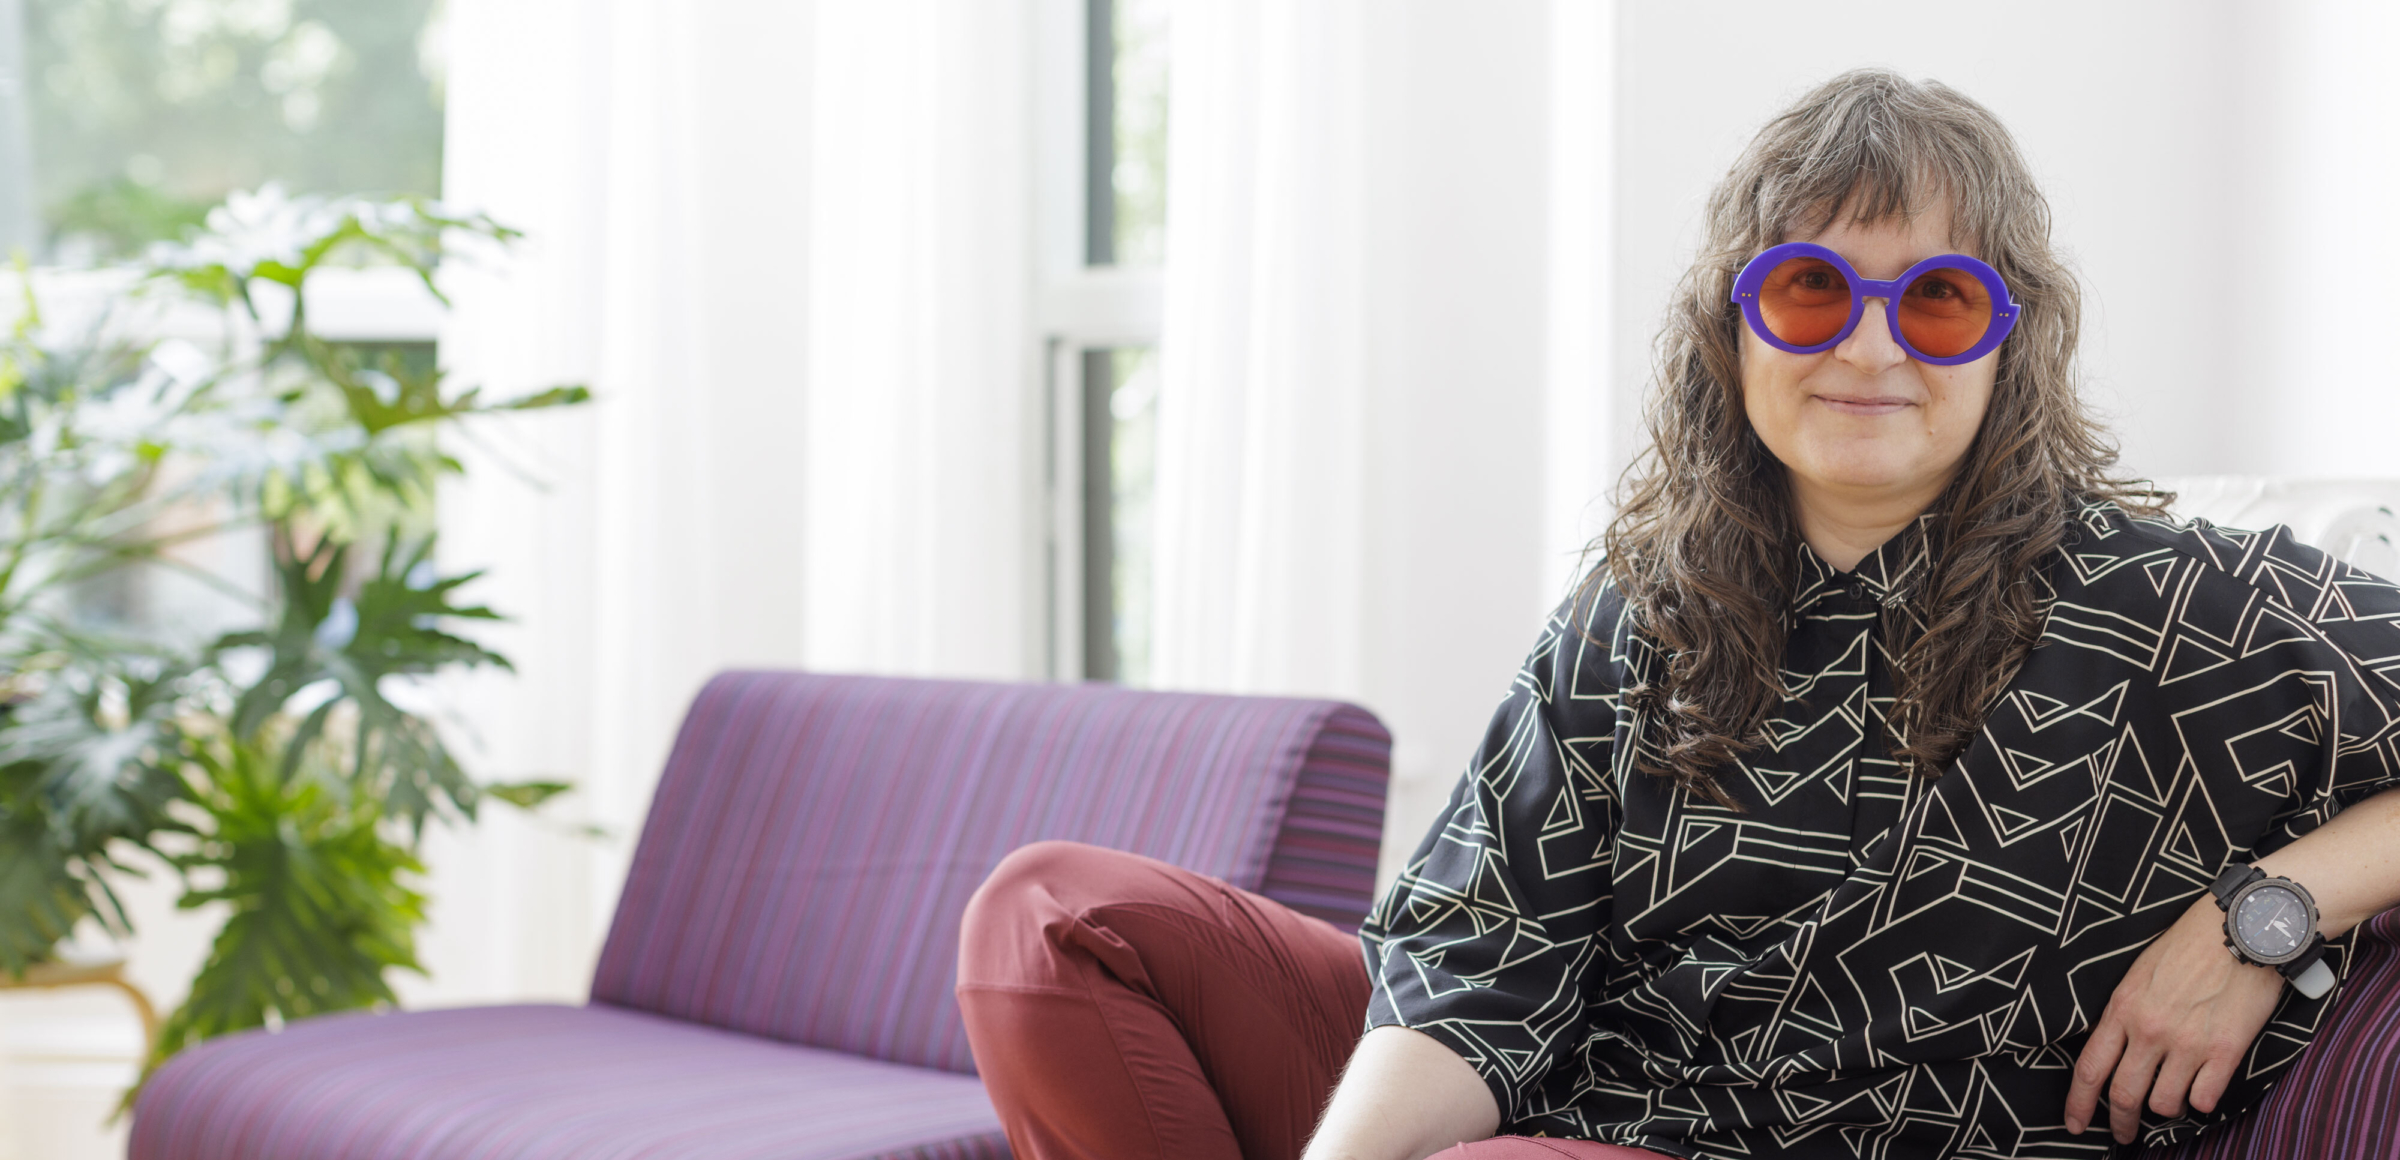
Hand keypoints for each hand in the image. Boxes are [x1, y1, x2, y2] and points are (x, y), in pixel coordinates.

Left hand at [2064, 894, 2283, 1144]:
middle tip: (2122, 1135)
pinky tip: (2202, 1089)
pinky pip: (2204, 1099)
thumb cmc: (2190, 944)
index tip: (2073, 1124)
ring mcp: (2188, 1043)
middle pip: (2123, 1095)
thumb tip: (2113, 1046)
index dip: (2077, 1104)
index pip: (2089, 1068)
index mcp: (2122, 1008)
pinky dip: (2200, 1102)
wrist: (2242, 928)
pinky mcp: (2226, 1051)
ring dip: (2164, 1110)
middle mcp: (2150, 1031)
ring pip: (2164, 1104)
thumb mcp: (2138, 972)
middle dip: (2119, 1123)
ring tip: (2168, 1101)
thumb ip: (2124, 1011)